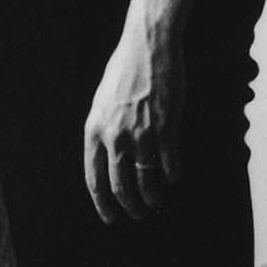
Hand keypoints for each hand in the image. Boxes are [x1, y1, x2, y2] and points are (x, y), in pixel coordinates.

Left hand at [83, 25, 184, 223]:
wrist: (148, 48)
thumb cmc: (123, 71)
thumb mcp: (101, 102)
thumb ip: (103, 130)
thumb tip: (107, 158)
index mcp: (94, 130)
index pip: (94, 178)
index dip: (102, 203)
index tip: (111, 217)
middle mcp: (115, 136)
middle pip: (120, 186)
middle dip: (129, 206)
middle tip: (137, 215)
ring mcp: (141, 134)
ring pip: (146, 180)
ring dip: (152, 197)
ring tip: (156, 202)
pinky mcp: (166, 129)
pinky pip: (169, 164)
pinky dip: (172, 176)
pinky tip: (173, 179)